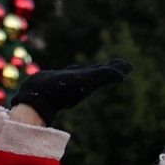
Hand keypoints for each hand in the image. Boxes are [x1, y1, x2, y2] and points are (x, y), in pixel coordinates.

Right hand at [9, 59, 131, 125]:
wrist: (35, 100)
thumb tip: (123, 76)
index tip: (129, 66)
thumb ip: (103, 76)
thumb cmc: (59, 91)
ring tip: (100, 66)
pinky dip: (74, 69)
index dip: (118, 69)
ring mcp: (69, 82)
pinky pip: (69, 73)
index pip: (106, 73)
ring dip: (94, 69)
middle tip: (122, 64)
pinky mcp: (56, 80)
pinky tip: (73, 67)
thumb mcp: (85, 82)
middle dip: (110, 67)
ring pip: (84, 73)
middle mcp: (81, 82)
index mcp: (89, 82)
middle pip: (99, 73)